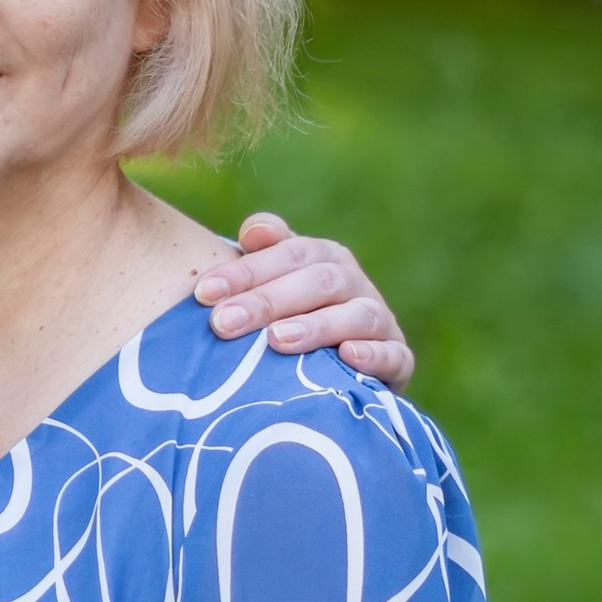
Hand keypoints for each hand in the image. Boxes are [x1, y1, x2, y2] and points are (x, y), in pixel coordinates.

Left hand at [191, 210, 412, 387]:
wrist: (341, 370)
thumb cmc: (291, 319)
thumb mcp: (272, 284)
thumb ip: (261, 255)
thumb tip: (253, 231)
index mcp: (323, 257)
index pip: (285, 253)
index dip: (245, 270)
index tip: (202, 293)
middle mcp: (354, 282)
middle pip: (316, 281)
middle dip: (267, 300)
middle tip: (222, 323)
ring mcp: (379, 319)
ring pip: (356, 315)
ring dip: (316, 326)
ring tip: (277, 340)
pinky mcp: (398, 357)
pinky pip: (393, 354)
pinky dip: (373, 355)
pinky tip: (347, 357)